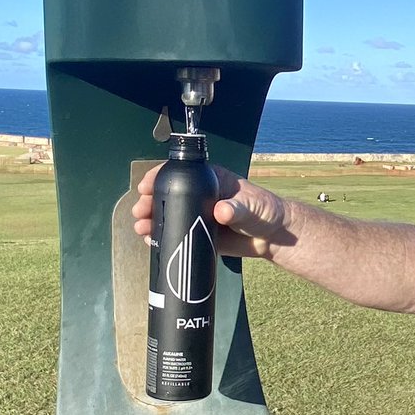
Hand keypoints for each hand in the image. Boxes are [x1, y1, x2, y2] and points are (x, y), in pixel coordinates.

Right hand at [131, 164, 294, 258]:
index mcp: (211, 180)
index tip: (145, 187)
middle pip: (169, 195)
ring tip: (142, 228)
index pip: (180, 173)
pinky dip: (162, 237)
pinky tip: (151, 241)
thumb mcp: (252, 207)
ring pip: (170, 215)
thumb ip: (237, 208)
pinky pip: (177, 234)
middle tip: (140, 211)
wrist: (274, 238)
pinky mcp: (199, 235)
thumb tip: (221, 211)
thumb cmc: (266, 212)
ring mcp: (198, 215)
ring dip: (153, 221)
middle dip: (151, 202)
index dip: (159, 177)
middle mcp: (201, 196)